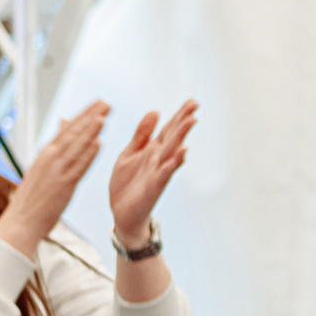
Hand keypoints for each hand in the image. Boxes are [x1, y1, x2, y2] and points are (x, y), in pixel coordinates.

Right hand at [0, 103, 110, 258]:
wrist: (20, 223)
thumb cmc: (32, 198)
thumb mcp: (41, 167)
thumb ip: (55, 146)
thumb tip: (63, 123)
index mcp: (45, 154)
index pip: (67, 129)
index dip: (84, 115)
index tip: (98, 103)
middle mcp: (49, 159)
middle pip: (73, 133)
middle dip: (90, 116)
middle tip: (106, 102)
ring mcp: (56, 171)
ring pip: (75, 147)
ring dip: (90, 130)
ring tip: (104, 115)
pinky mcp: (62, 186)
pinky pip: (76, 168)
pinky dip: (87, 155)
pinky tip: (98, 144)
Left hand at [108, 101, 196, 247]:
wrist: (121, 214)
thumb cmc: (127, 185)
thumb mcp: (130, 153)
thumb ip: (141, 134)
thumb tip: (155, 111)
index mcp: (152, 150)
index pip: (168, 129)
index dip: (179, 115)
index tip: (192, 101)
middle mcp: (158, 159)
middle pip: (173, 136)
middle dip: (183, 121)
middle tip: (194, 105)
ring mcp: (157, 172)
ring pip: (171, 151)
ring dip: (181, 136)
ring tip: (191, 121)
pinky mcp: (154, 186)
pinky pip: (165, 172)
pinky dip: (174, 162)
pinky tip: (182, 152)